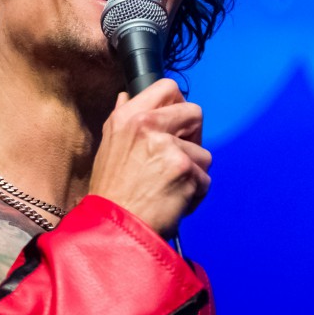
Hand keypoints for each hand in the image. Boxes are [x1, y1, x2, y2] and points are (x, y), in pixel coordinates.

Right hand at [88, 79, 211, 236]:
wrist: (114, 227)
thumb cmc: (111, 192)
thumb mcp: (108, 146)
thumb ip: (123, 118)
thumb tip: (128, 96)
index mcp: (127, 117)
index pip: (167, 87)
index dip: (177, 105)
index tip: (176, 123)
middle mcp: (147, 126)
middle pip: (195, 114)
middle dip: (192, 138)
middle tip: (177, 158)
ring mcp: (168, 148)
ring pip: (204, 152)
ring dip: (193, 172)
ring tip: (170, 187)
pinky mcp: (186, 171)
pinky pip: (205, 179)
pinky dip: (195, 194)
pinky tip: (174, 201)